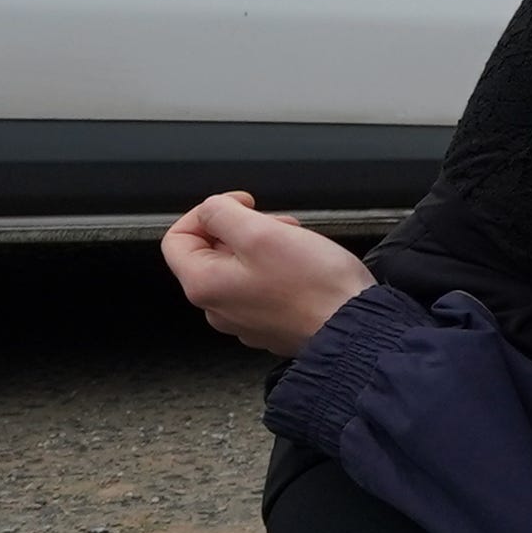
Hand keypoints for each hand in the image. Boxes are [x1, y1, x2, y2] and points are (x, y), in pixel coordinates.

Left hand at [162, 189, 377, 354]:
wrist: (354, 327)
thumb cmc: (314, 285)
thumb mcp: (260, 231)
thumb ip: (222, 212)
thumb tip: (211, 209)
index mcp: (204, 285)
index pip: (177, 238)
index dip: (205, 212)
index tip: (240, 204)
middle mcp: (218, 308)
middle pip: (210, 253)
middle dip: (241, 228)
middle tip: (276, 223)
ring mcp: (244, 320)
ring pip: (238, 268)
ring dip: (262, 246)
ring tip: (295, 242)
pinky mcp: (270, 325)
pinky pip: (260, 287)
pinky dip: (276, 269)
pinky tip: (302, 266)